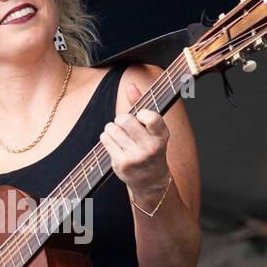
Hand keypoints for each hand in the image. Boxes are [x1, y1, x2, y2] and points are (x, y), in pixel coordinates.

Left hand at [99, 82, 170, 204]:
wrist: (150, 180)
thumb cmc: (150, 148)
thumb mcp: (152, 129)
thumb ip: (141, 105)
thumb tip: (130, 86)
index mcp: (161, 136)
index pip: (150, 116)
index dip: (141, 114)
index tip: (141, 119)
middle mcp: (150, 148)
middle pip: (124, 119)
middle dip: (121, 119)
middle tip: (125, 126)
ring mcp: (135, 157)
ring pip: (112, 128)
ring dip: (112, 129)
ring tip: (119, 135)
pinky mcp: (121, 164)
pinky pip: (105, 140)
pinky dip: (107, 138)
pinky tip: (114, 143)